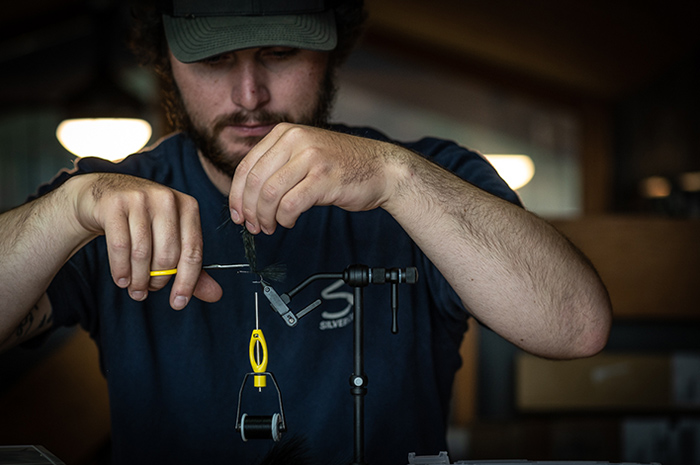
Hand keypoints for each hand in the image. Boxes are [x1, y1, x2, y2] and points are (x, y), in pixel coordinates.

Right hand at [71, 173, 221, 308]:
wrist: (107, 195)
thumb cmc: (145, 222)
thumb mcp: (171, 239)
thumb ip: (192, 267)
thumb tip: (216, 295)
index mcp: (188, 207)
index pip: (193, 251)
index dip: (187, 282)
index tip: (178, 303)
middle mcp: (167, 199)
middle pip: (168, 254)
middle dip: (158, 280)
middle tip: (149, 290)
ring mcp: (140, 198)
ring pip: (143, 253)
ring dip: (138, 279)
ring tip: (135, 289)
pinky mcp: (115, 204)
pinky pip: (120, 246)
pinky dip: (121, 269)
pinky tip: (122, 279)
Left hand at [228, 123, 401, 233]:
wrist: (383, 169)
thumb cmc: (345, 166)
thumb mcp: (306, 154)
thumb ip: (279, 164)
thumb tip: (248, 194)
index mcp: (285, 133)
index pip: (247, 166)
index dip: (236, 194)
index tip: (238, 213)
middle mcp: (296, 140)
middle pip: (255, 181)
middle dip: (249, 209)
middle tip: (253, 225)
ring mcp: (311, 158)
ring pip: (270, 194)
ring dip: (265, 217)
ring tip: (270, 226)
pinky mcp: (323, 178)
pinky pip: (290, 204)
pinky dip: (284, 219)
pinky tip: (289, 221)